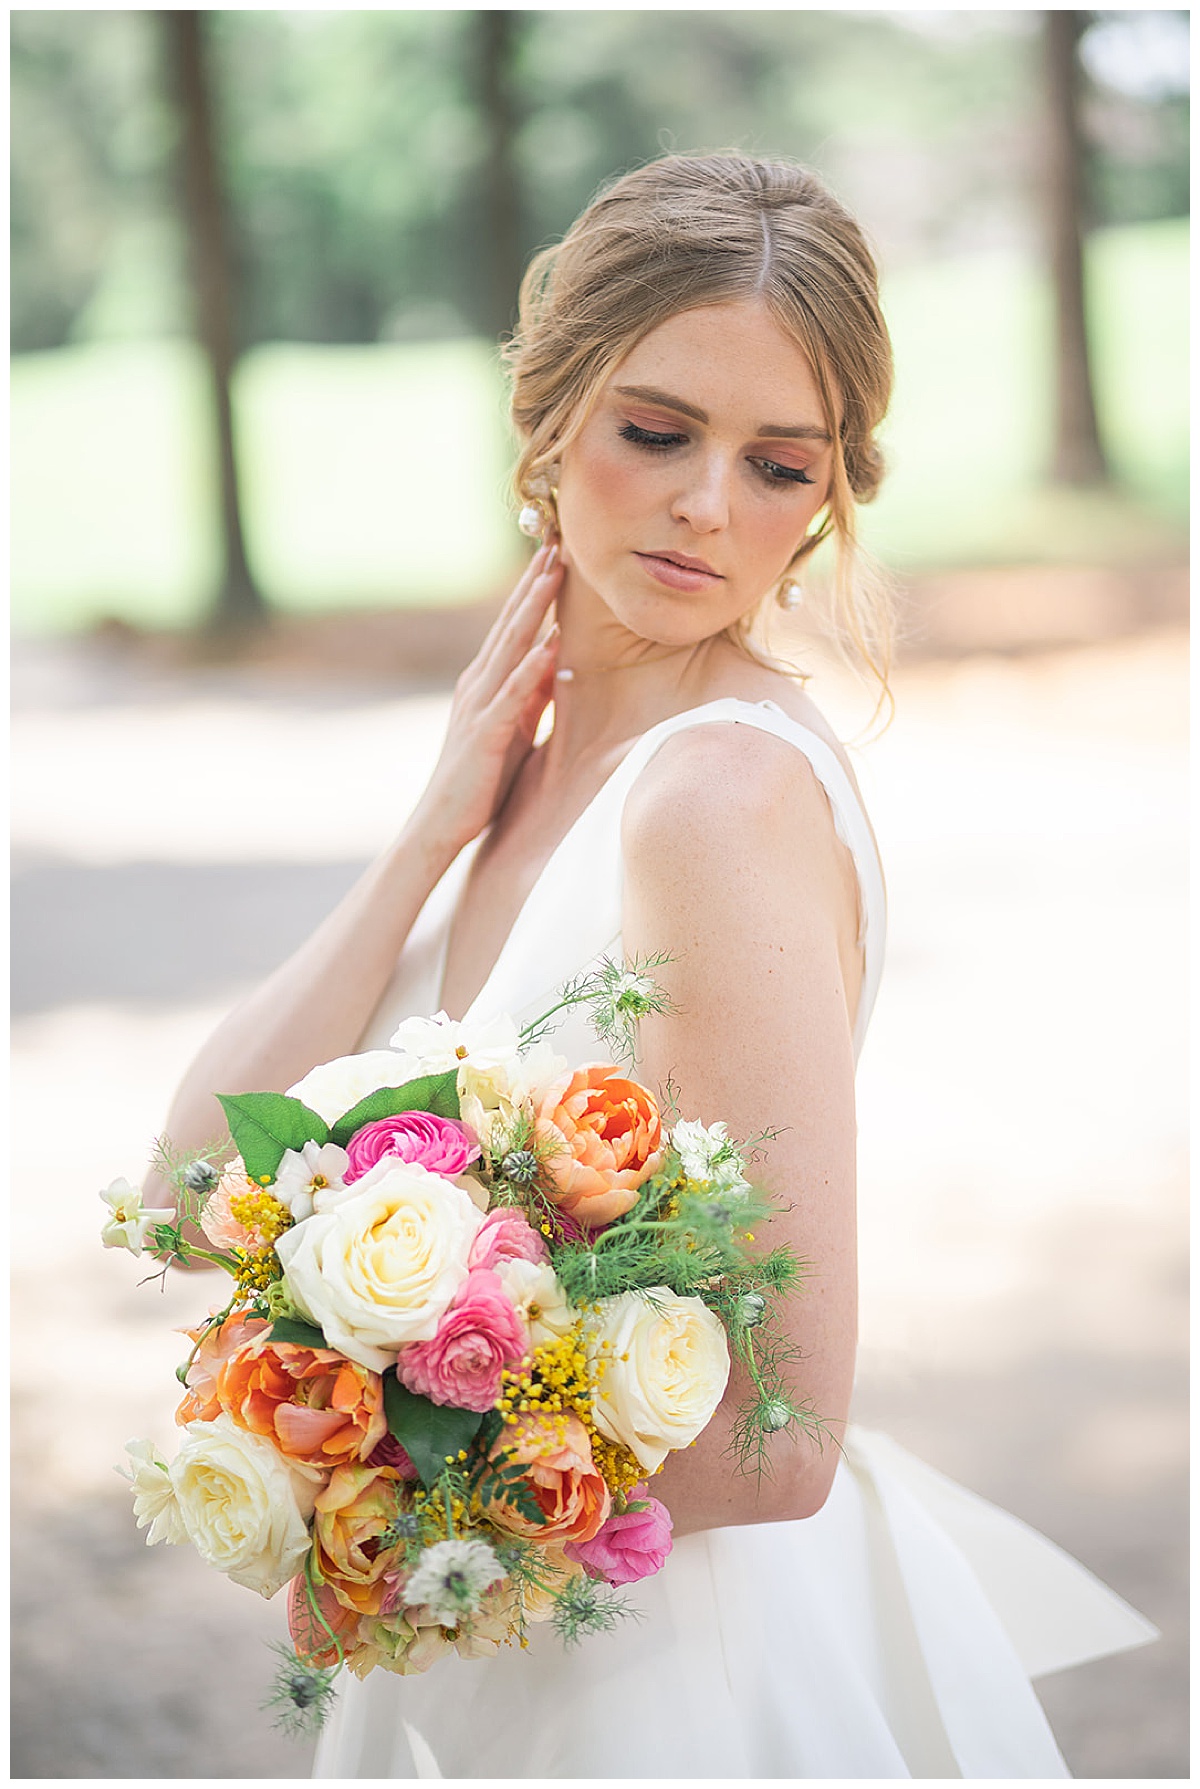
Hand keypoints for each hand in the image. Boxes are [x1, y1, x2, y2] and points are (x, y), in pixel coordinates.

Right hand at [413, 542, 563, 851]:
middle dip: (533, 585)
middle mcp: (477, 685)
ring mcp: (479, 707)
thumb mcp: (512, 731)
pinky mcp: (485, 735)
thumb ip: (530, 698)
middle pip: (510, 625)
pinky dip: (532, 667)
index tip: (554, 557)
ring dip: (533, 610)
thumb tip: (555, 666)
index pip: (512, 628)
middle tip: (556, 543)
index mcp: (484, 684)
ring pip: (510, 648)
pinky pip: (512, 695)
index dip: (532, 592)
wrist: (438, 826)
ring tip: (553, 575)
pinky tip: (550, 643)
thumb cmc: (477, 783)